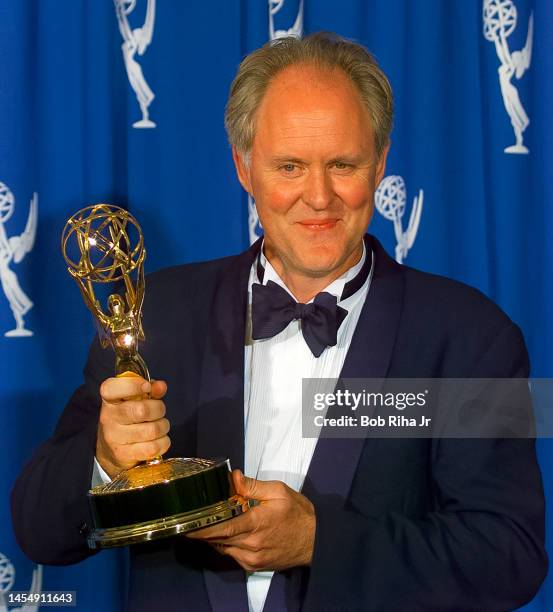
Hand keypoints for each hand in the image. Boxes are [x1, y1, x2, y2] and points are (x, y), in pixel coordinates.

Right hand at [96, 376, 169, 478]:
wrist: (111, 450)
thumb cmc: (128, 417)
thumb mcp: (135, 400)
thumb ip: (150, 390)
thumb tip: (161, 386)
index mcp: (109, 400)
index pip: (111, 388)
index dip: (132, 385)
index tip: (147, 387)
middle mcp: (109, 418)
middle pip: (141, 410)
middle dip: (159, 409)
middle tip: (159, 411)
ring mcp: (115, 438)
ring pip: (151, 430)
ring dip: (163, 426)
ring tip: (160, 426)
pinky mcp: (124, 454)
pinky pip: (153, 448)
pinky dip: (163, 442)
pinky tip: (159, 439)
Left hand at [186, 470, 315, 571]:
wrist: (316, 540)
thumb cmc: (299, 514)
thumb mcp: (278, 491)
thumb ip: (253, 485)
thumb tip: (233, 477)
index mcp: (256, 523)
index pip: (221, 527)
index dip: (201, 527)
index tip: (186, 523)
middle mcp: (251, 545)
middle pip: (217, 539)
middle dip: (204, 529)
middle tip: (194, 517)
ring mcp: (251, 558)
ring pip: (223, 547)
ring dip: (215, 535)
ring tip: (211, 521)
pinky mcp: (254, 566)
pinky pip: (232, 555)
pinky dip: (226, 543)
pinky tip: (229, 531)